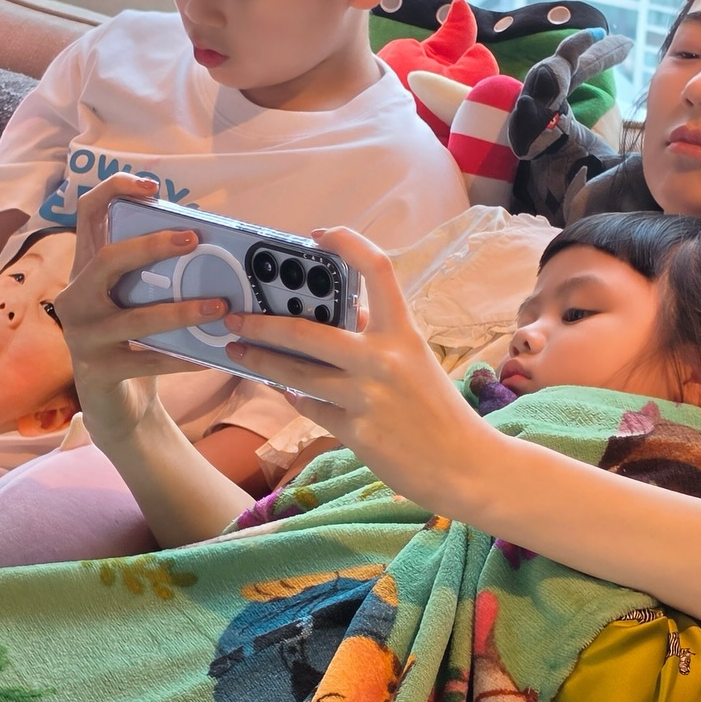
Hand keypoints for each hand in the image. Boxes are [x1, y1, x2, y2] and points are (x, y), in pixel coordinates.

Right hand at [53, 174, 224, 450]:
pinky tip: (214, 356)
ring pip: (136, 316)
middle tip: (194, 239)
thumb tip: (207, 242)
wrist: (116, 405)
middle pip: (108, 259)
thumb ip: (154, 274)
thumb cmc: (134, 342)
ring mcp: (83, 335)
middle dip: (153, 245)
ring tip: (220, 306)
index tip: (151, 186)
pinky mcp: (98, 370)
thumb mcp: (137, 301)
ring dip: (183, 310)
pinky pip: (149, 360)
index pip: (86, 214)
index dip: (113, 190)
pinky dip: (185, 357)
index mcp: (85, 271)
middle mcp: (75, 297)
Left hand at [224, 227, 492, 514]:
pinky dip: (297, 398)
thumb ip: (380, 338)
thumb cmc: (441, 412)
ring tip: (238, 353)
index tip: (317, 235)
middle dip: (261, 324)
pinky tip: (290, 393)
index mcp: (403, 334)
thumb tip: (337, 317)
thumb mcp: (416, 362)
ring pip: (296, 374)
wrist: (465, 466)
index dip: (346, 243)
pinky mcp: (355, 432)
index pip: (377, 270)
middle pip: (306, 332)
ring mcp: (366, 397)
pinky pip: (312, 408)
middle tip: (234, 318)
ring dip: (262, 362)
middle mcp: (383, 360)